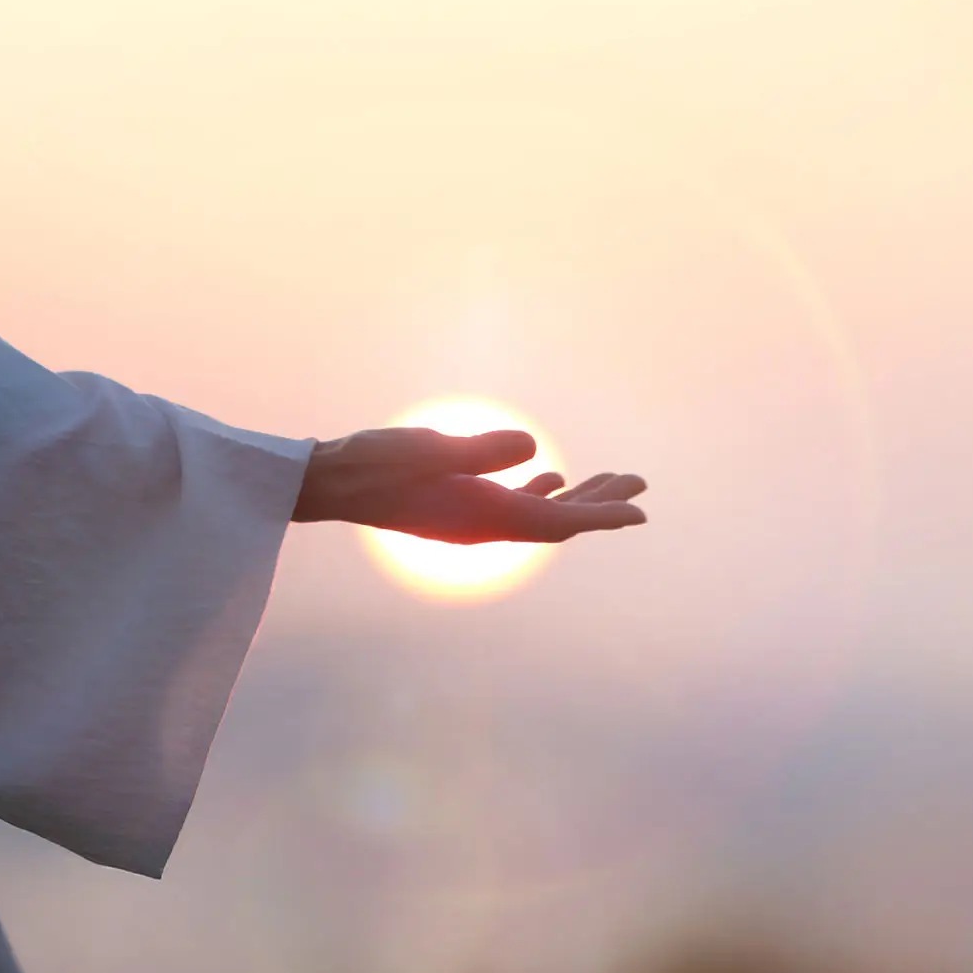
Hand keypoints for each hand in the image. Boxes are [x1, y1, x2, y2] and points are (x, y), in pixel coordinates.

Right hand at [292, 428, 646, 543]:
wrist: (332, 482)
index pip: (557, 523)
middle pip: (557, 520)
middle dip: (601, 502)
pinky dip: (541, 491)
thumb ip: (480, 451)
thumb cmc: (374, 464)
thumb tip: (534, 449)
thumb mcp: (427, 450)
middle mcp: (484, 524)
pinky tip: (552, 476)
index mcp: (483, 515)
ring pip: (538, 511)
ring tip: (611, 479)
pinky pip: (513, 504)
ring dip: (577, 496)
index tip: (639, 511)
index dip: (601, 517)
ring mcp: (472, 517)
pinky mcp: (459, 506)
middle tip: (640, 483)